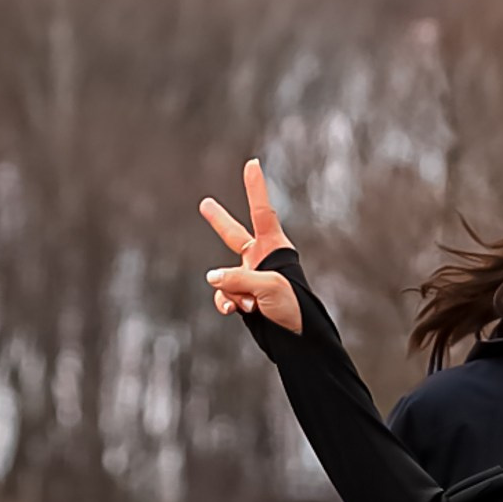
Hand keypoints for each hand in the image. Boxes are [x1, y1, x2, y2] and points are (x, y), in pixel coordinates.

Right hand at [203, 158, 300, 332]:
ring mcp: (249, 277)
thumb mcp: (267, 287)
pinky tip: (234, 311)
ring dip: (231, 291)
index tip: (253, 163)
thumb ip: (237, 278)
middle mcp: (260, 258)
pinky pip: (223, 295)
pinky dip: (226, 303)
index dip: (255, 187)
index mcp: (274, 247)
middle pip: (233, 235)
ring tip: (250, 304)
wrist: (297, 338)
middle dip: (218, 222)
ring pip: (223, 277)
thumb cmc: (292, 306)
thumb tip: (211, 278)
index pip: (262, 211)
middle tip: (205, 204)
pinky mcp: (243, 296)